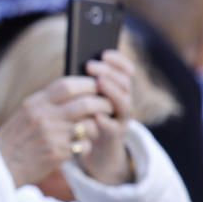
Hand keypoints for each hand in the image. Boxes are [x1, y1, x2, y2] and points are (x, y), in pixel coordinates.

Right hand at [0, 76, 113, 187]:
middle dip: (102, 104)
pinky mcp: (58, 154)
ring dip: (95, 126)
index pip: (67, 85)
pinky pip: (84, 145)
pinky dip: (85, 145)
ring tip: (92, 128)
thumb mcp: (26, 113)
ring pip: (89, 125)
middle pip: (85, 104)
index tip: (97, 86)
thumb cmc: (16, 138)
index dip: (87, 84)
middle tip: (108, 106)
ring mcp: (51, 136)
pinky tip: (78, 146)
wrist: (0, 165)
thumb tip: (77, 90)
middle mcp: (44, 117)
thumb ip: (47, 102)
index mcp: (35, 103)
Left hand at [79, 49, 134, 183]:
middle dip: (109, 72)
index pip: (125, 70)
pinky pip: (114, 127)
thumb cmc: (84, 117)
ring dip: (112, 91)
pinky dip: (106, 120)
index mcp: (117, 89)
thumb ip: (85, 84)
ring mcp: (121, 119)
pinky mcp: (115, 136)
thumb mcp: (84, 98)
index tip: (103, 53)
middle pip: (124, 83)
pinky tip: (97, 114)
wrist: (91, 148)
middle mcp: (123, 102)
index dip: (118, 60)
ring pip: (124, 102)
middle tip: (91, 65)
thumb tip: (77, 62)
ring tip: (99, 82)